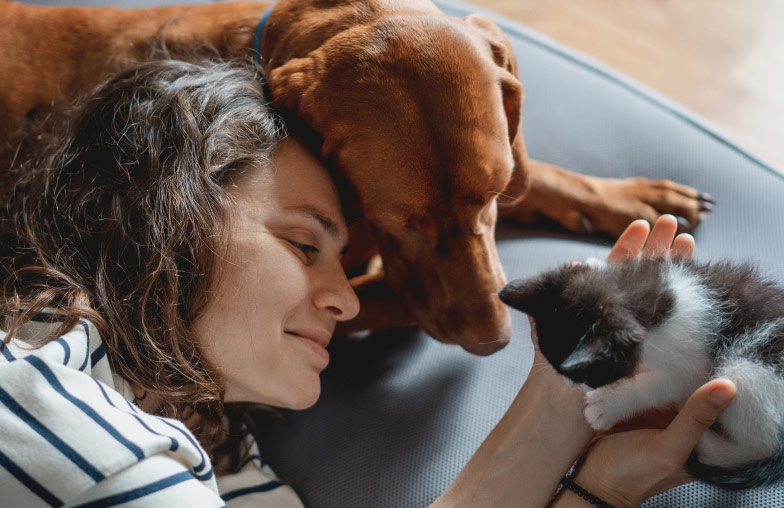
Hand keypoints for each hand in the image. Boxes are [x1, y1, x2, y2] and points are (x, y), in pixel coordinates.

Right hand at [556, 215, 734, 506]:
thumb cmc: (634, 471)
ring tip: (639, 231)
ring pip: (619, 300)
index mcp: (671, 376)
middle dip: (661, 265)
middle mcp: (642, 360)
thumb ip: (696, 416)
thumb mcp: (671, 449)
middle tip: (671, 230)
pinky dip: (586, 289)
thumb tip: (728, 384)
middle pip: (653, 302)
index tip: (693, 257)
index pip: (683, 319)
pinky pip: (584, 317)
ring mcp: (610, 358)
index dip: (688, 289)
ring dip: (627, 266)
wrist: (585, 483)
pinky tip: (589, 262)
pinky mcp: (582, 360)